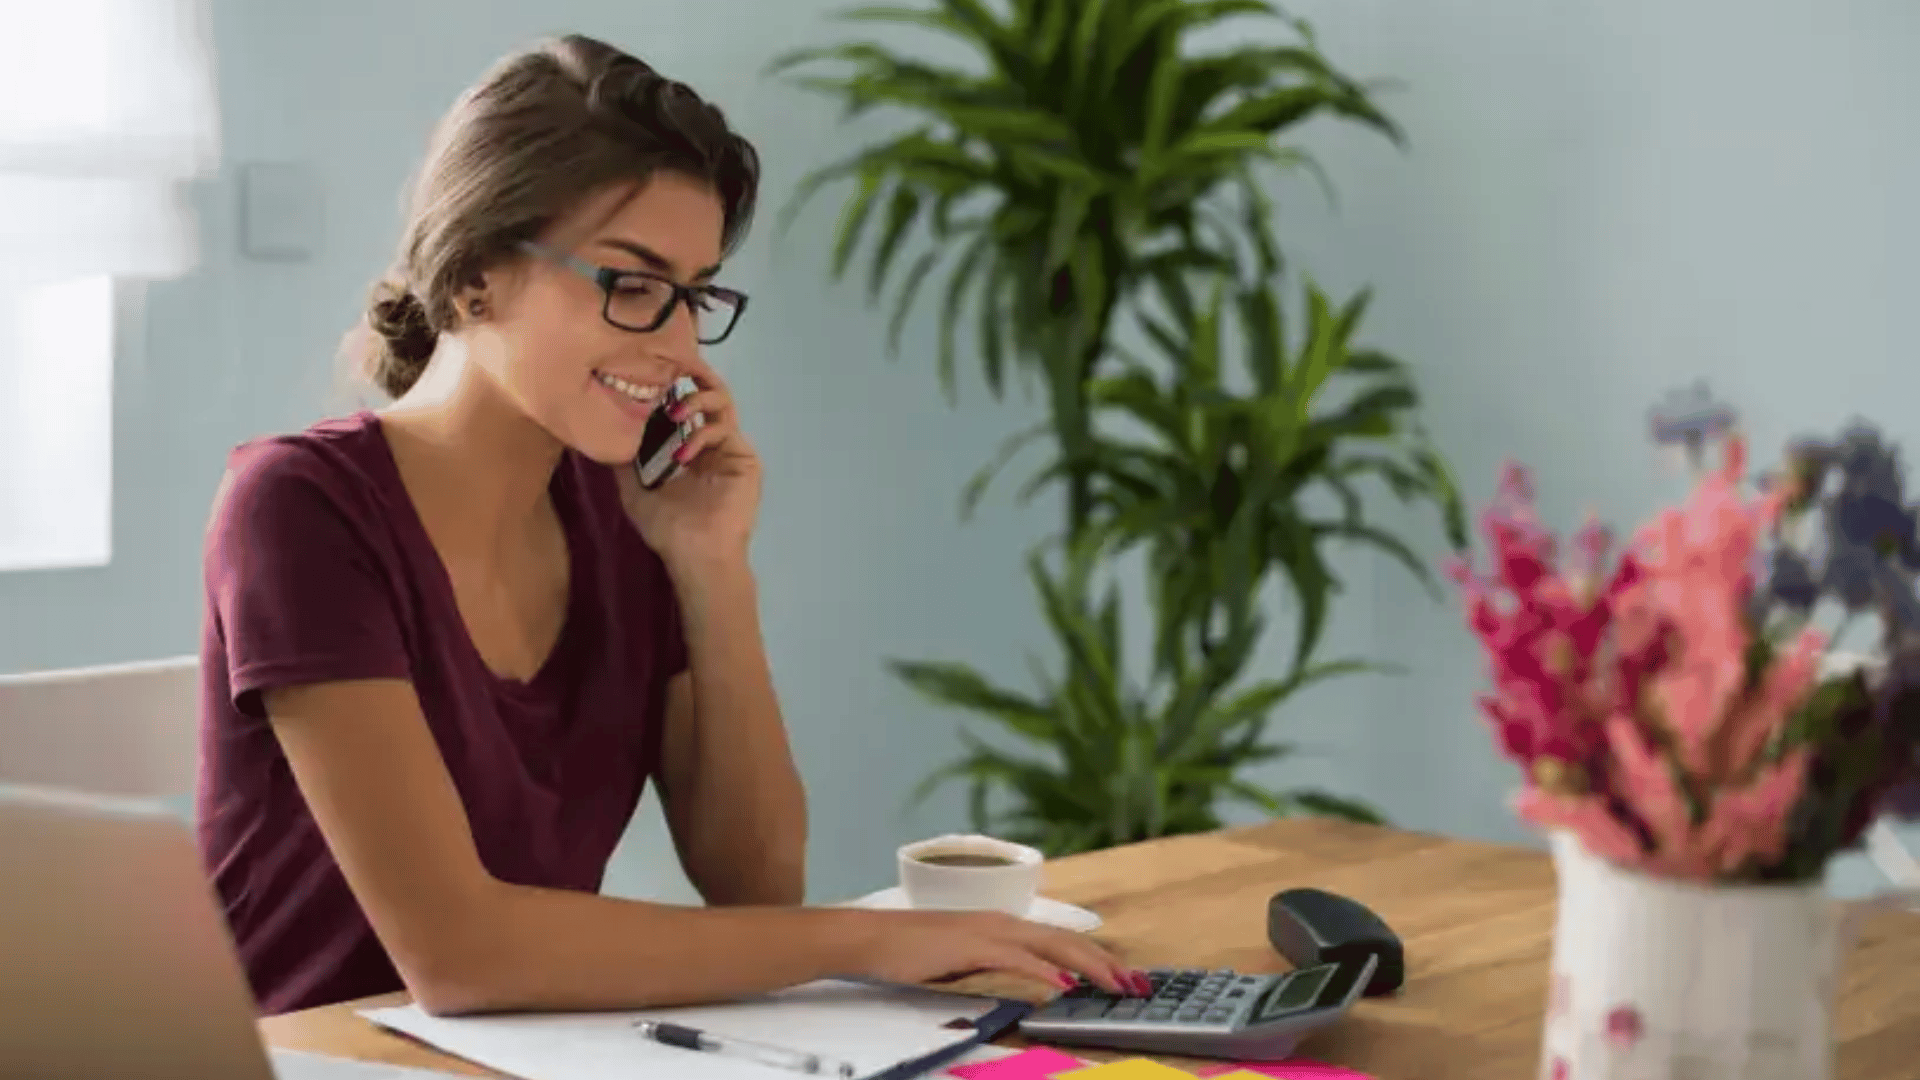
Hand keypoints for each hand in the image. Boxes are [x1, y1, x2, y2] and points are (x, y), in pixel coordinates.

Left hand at [619, 363, 759, 567]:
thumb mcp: (634, 489)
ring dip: (696, 400)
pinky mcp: (745, 459)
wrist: (695, 557)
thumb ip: (624, 461)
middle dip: (690, 377)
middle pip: (708, 394)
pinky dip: (702, 433)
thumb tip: (605, 432)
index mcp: (691, 447)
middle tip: (669, 370)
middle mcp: (712, 443)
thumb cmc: (668, 529)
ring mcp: (731, 449)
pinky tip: (683, 453)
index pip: (684, 405)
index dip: (671, 387)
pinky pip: (725, 429)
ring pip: (722, 403)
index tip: (649, 374)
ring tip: (675, 412)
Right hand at [842, 910, 1151, 997]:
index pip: (1062, 940)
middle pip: (1068, 940)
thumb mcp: (967, 959)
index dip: (1097, 957)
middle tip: (1138, 985)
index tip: (1124, 977)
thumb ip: (1001, 965)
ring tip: (1117, 984)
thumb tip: (1035, 979)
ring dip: (1089, 965)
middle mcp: (1004, 923)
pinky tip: (1064, 982)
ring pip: (1053, 945)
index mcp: (1005, 926)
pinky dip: (1045, 969)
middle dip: (1106, 963)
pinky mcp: (972, 946)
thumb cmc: (913, 951)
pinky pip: (1018, 958)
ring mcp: (989, 932)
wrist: (872, 939)